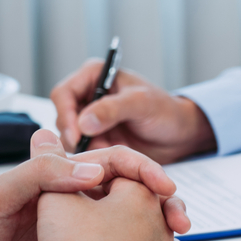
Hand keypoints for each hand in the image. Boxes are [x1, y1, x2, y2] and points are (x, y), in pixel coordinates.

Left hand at [0, 130, 192, 240]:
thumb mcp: (2, 194)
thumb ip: (43, 173)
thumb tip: (92, 168)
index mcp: (62, 177)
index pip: (115, 164)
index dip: (144, 171)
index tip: (165, 186)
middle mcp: (77, 202)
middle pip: (135, 194)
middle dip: (165, 204)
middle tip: (182, 220)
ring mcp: (83, 233)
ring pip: (137, 227)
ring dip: (164, 235)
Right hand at [51, 59, 216, 162]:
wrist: (179, 135)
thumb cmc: (165, 110)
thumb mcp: (141, 104)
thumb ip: (112, 110)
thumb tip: (82, 123)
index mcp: (94, 75)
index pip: (63, 93)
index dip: (65, 115)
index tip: (77, 136)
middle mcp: (87, 96)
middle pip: (61, 117)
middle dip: (72, 136)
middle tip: (88, 153)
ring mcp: (89, 119)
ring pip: (68, 138)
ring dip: (81, 150)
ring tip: (101, 159)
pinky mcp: (94, 139)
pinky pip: (80, 151)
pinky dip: (88, 159)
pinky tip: (102, 166)